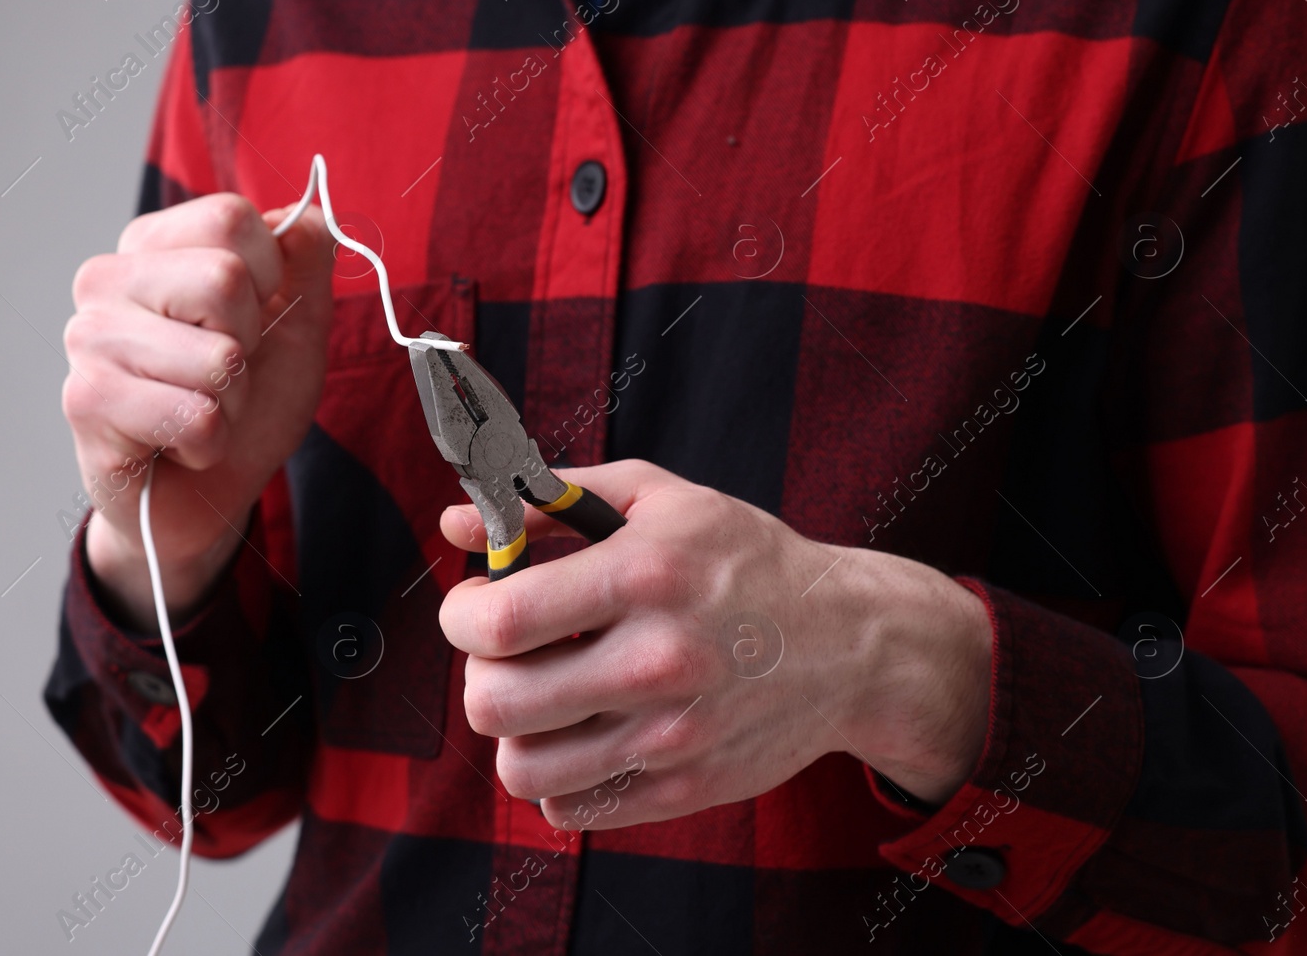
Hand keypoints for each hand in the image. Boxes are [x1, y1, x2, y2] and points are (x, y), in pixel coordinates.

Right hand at [62, 193, 334, 629]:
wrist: (203, 497)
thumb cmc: (243, 408)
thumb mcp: (297, 330)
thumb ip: (307, 267)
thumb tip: (311, 216)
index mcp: (155, 247)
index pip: (231, 218)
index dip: (270, 276)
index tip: (252, 319)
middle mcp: (109, 280)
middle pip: (226, 278)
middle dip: (251, 343)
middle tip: (223, 374)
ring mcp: (90, 338)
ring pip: (217, 356)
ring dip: (232, 401)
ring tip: (201, 410)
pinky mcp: (87, 401)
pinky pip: (195, 416)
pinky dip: (210, 442)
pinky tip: (180, 444)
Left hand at [436, 460, 992, 830]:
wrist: (851, 643)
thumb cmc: (742, 559)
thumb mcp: (656, 499)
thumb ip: (547, 503)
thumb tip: (455, 525)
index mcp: (644, 574)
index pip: (498, 621)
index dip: (461, 616)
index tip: (476, 607)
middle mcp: (657, 661)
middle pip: (495, 702)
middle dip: (482, 672)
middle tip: (509, 654)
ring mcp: (672, 736)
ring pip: (522, 768)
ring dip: (515, 731)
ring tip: (545, 696)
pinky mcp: (684, 790)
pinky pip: (568, 808)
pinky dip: (559, 777)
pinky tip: (586, 733)